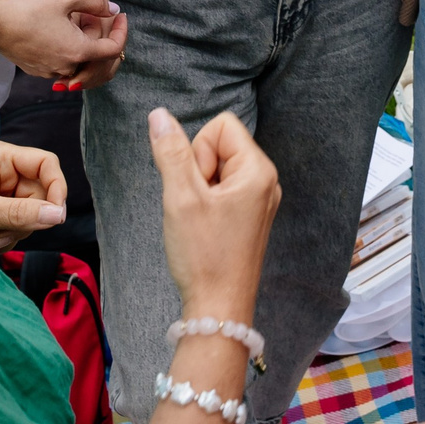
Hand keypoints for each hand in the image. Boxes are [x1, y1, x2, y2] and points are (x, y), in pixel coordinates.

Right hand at [0, 0, 127, 88]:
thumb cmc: (30, 9)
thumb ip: (95, 3)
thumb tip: (112, 10)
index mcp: (79, 51)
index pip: (114, 49)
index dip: (122, 31)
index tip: (120, 16)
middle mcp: (68, 68)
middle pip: (100, 60)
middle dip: (103, 37)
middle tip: (94, 14)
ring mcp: (53, 73)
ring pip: (82, 63)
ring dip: (86, 43)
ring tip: (76, 20)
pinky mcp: (40, 72)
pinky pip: (66, 65)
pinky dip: (72, 50)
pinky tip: (62, 30)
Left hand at [0, 140, 67, 250]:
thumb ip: (21, 214)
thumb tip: (58, 215)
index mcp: (0, 157)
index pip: (46, 163)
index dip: (57, 187)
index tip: (57, 216)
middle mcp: (6, 169)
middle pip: (42, 192)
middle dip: (28, 218)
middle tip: (3, 233)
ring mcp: (5, 189)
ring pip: (34, 212)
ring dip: (17, 231)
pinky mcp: (2, 207)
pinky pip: (23, 223)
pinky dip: (10, 236)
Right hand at [153, 107, 278, 321]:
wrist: (219, 308)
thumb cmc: (204, 256)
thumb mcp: (180, 198)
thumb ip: (170, 151)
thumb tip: (159, 115)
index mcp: (259, 170)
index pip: (221, 125)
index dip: (199, 151)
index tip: (198, 189)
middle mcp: (266, 181)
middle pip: (219, 145)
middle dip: (198, 171)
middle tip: (197, 208)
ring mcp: (260, 201)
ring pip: (217, 169)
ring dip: (200, 189)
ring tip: (200, 221)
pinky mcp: (250, 217)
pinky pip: (222, 190)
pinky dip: (207, 203)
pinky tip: (205, 229)